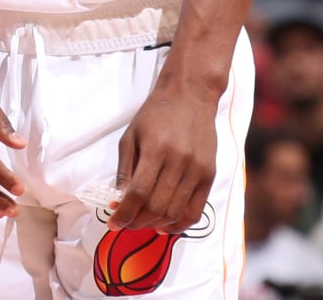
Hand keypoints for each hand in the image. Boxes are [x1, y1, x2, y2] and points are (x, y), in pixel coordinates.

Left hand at [108, 83, 217, 231]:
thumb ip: (125, 169)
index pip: (138, 193)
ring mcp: (197, 169)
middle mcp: (178, 161)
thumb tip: (119, 200)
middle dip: (136, 221)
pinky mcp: (209, 174)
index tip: (113, 223)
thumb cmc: (156, 113)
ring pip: (175, 212)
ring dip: (155, 224)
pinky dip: (180, 224)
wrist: (191, 95)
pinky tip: (165, 225)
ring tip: (142, 223)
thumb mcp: (131, 135)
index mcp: (155, 149)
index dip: (124, 213)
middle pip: (156, 206)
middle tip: (126, 222)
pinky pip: (196, 210)